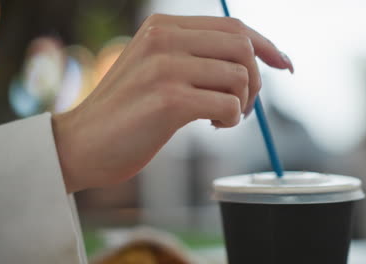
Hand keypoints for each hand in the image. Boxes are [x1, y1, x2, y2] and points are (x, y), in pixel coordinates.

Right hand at [52, 14, 292, 192]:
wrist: (81, 144)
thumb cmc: (125, 113)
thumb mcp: (155, 69)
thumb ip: (194, 56)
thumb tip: (249, 60)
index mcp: (163, 26)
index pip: (233, 26)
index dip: (265, 45)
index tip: (284, 64)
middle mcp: (164, 38)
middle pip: (243, 47)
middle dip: (255, 80)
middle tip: (241, 106)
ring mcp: (165, 67)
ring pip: (239, 75)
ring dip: (242, 103)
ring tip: (222, 117)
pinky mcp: (168, 100)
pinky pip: (228, 104)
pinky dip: (230, 118)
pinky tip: (212, 125)